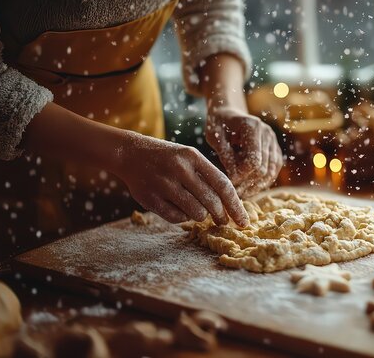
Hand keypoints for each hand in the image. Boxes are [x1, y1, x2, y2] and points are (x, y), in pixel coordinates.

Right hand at [116, 132, 248, 225]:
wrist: (130, 153)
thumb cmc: (168, 158)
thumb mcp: (190, 158)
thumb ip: (208, 178)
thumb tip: (229, 206)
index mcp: (193, 157)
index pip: (223, 185)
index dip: (236, 205)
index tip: (243, 220)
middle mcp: (179, 169)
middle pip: (211, 202)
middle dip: (221, 216)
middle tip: (223, 221)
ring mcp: (163, 184)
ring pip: (195, 213)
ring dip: (201, 217)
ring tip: (199, 212)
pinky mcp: (150, 198)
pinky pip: (176, 218)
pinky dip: (183, 218)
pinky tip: (182, 211)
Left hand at [205, 106, 282, 197]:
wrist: (228, 112)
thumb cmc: (218, 123)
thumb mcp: (215, 136)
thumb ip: (225, 155)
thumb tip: (233, 178)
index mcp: (252, 126)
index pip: (253, 160)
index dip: (240, 175)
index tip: (227, 182)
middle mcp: (267, 133)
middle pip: (263, 168)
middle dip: (248, 183)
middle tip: (232, 193)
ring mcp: (273, 141)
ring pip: (271, 172)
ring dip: (256, 186)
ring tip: (241, 194)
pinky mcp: (274, 148)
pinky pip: (273, 170)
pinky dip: (263, 181)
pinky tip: (250, 188)